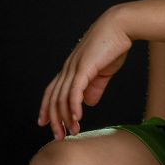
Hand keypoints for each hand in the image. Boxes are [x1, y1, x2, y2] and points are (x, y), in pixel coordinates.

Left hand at [38, 7, 131, 139]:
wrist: (119, 27)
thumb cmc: (112, 46)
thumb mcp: (102, 72)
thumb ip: (95, 88)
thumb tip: (89, 103)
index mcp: (70, 69)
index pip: (52, 91)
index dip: (46, 108)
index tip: (45, 124)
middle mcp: (68, 69)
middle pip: (54, 98)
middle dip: (54, 119)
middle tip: (58, 136)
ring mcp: (74, 68)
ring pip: (63, 97)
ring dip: (65, 117)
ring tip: (71, 132)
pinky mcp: (84, 68)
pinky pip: (75, 90)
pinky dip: (74, 106)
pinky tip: (76, 118)